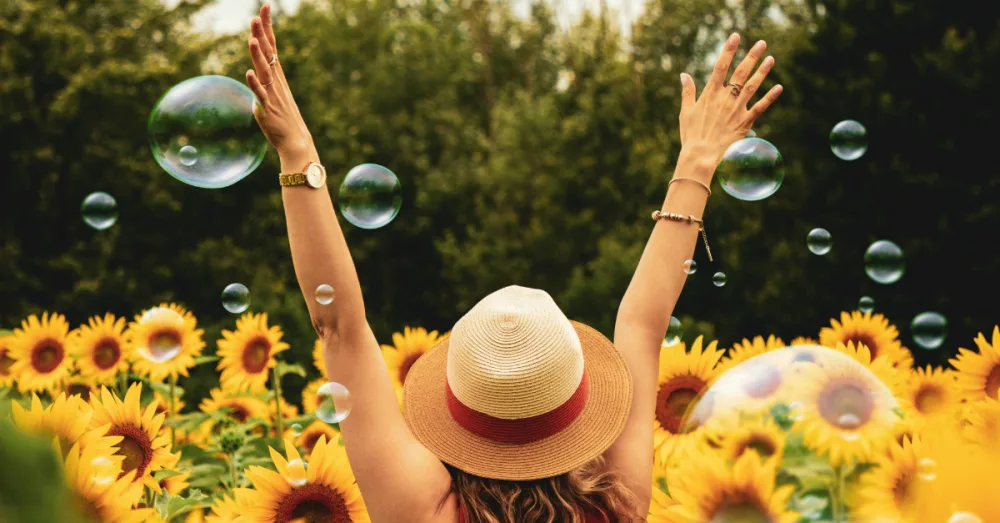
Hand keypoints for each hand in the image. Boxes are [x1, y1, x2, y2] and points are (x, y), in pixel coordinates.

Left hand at [245, 4, 313, 157]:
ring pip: (264, 71)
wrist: (295, 141)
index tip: (264, 8)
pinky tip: (249, 73)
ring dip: (258, 56)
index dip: (267, 27)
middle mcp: (276, 81)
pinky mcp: (268, 109)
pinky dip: (255, 84)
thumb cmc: (283, 119)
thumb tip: (254, 75)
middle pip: (268, 53)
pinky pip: (261, 94)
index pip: (271, 46)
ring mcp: (273, 94)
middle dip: (262, 34)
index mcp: (276, 76)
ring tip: (253, 39)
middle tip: (257, 16)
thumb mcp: (271, 95)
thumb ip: (262, 83)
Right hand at [678, 33, 782, 169]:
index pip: (720, 66)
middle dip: (752, 56)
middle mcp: (725, 98)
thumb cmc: (691, 135)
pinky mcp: (745, 122)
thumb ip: (687, 91)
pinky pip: (760, 107)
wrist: (701, 155)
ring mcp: (736, 109)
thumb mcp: (686, 111)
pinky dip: (770, 97)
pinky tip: (779, 87)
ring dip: (762, 72)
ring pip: (752, 86)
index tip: (736, 36)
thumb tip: (684, 74)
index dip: (728, 50)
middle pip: (740, 72)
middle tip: (761, 43)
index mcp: (710, 94)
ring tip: (771, 59)